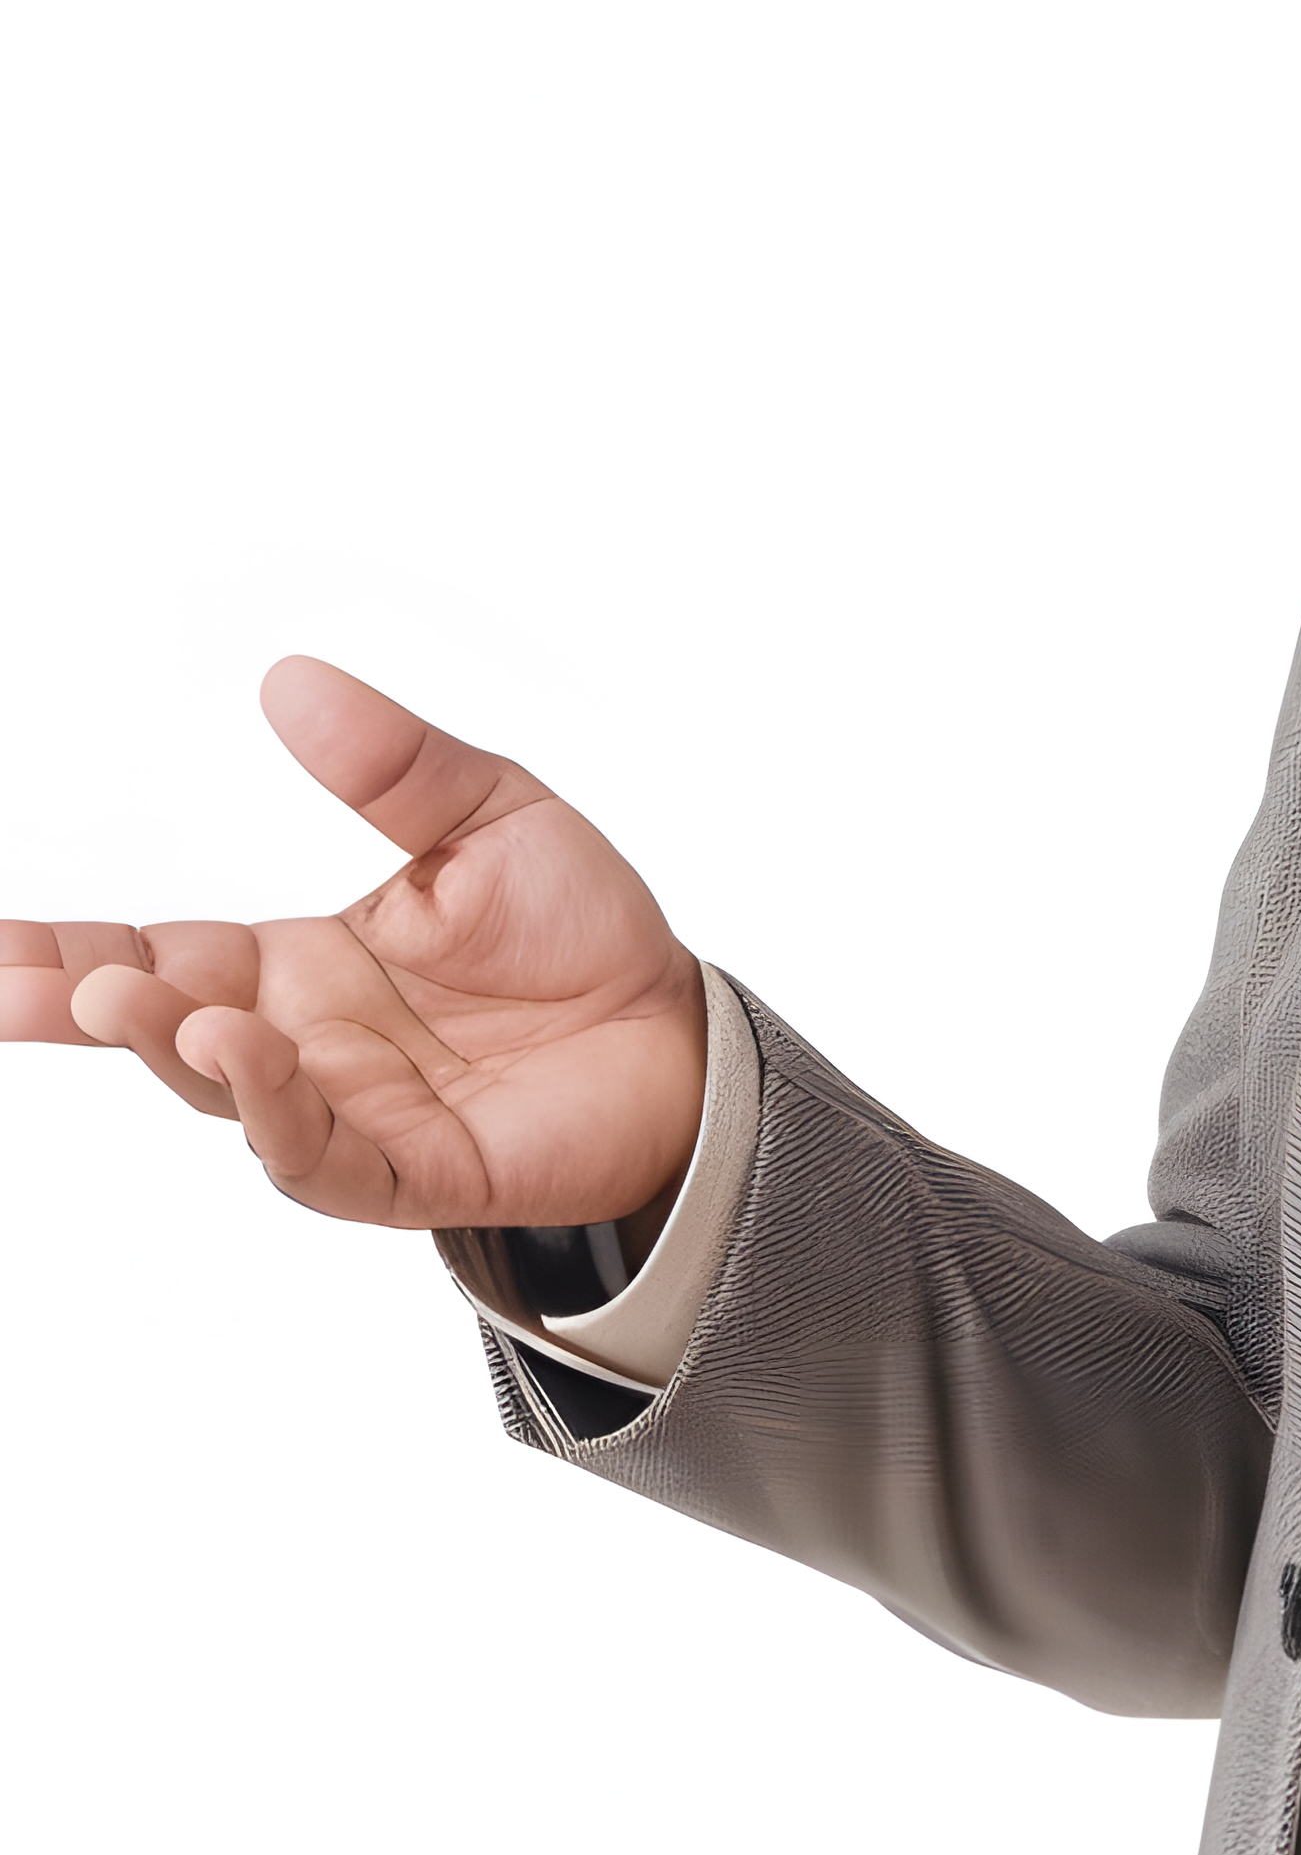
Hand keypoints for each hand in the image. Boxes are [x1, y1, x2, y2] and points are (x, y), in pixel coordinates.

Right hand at [2, 655, 705, 1229]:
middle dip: (79, 1005)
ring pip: (229, 1097)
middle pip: (162, 1031)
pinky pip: (324, 1160)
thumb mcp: (485, 813)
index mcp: (297, 965)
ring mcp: (351, 1114)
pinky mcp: (414, 1173)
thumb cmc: (577, 930)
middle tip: (10, 982)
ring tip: (131, 999)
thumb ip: (392, 765)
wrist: (679, 1031)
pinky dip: (277, 1115)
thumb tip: (289, 681)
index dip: (66, 952)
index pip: (156, 955)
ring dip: (174, 1049)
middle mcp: (303, 1045)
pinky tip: (247, 1059)